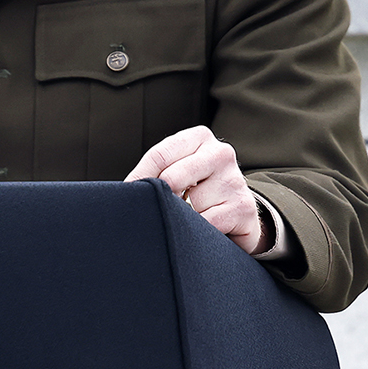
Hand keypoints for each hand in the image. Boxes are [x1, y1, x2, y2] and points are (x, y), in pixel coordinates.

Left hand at [126, 126, 264, 254]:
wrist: (239, 215)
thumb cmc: (198, 190)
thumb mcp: (178, 172)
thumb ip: (155, 172)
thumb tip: (124, 189)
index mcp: (199, 137)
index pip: (159, 155)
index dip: (140, 178)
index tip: (129, 194)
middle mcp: (220, 153)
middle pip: (172, 177)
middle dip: (163, 198)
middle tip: (163, 208)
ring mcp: (234, 179)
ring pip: (190, 204)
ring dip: (184, 216)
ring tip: (192, 215)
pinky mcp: (243, 207)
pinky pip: (207, 223)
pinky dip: (199, 231)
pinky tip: (204, 227)